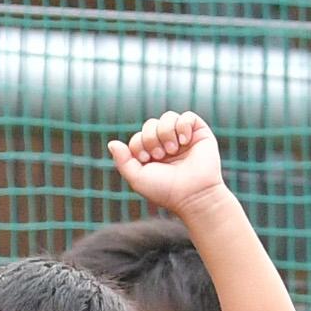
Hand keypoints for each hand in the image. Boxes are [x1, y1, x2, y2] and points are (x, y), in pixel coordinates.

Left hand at [108, 111, 225, 213]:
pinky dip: (183, 125)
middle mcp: (167, 144)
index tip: (146, 159)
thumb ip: (123, 161)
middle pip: (151, 124)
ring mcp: (182, 137)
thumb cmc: (166, 190)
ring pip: (168, 117)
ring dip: (166, 132)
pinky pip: (187, 116)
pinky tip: (185, 141)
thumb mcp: (137, 178)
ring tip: (173, 149)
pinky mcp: (199, 133)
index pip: (138, 137)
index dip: (139, 144)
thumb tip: (112, 142)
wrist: (193, 194)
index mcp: (152, 154)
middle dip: (151, 138)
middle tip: (160, 155)